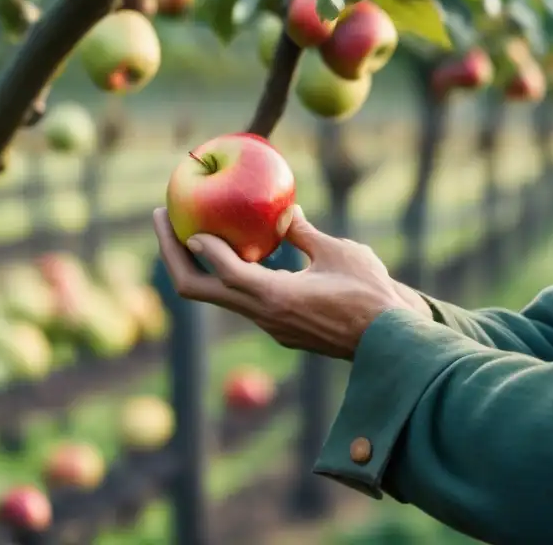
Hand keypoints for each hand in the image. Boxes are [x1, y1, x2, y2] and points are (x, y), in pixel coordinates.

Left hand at [152, 205, 430, 358]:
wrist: (391, 342)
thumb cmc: (370, 294)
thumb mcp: (339, 252)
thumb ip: (304, 232)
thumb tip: (283, 211)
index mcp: (276, 297)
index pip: (223, 271)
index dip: (198, 244)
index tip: (183, 220)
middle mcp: (263, 316)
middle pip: (198, 290)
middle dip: (172, 254)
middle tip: (161, 218)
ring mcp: (268, 326)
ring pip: (217, 296)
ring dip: (196, 265)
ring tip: (186, 229)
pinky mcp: (278, 329)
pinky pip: (240, 300)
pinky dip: (225, 275)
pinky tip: (232, 250)